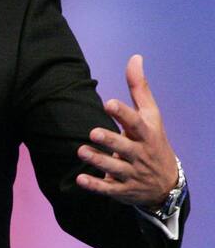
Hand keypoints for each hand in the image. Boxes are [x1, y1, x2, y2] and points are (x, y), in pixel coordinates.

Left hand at [76, 55, 177, 207]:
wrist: (167, 184)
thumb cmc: (153, 141)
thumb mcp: (151, 115)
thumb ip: (139, 88)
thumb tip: (135, 57)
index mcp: (146, 134)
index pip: (136, 123)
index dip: (123, 114)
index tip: (109, 103)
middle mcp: (139, 154)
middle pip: (124, 147)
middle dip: (110, 140)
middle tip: (93, 133)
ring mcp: (132, 174)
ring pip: (114, 168)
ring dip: (97, 160)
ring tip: (80, 151)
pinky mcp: (122, 190)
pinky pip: (108, 189)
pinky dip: (95, 186)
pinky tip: (80, 179)